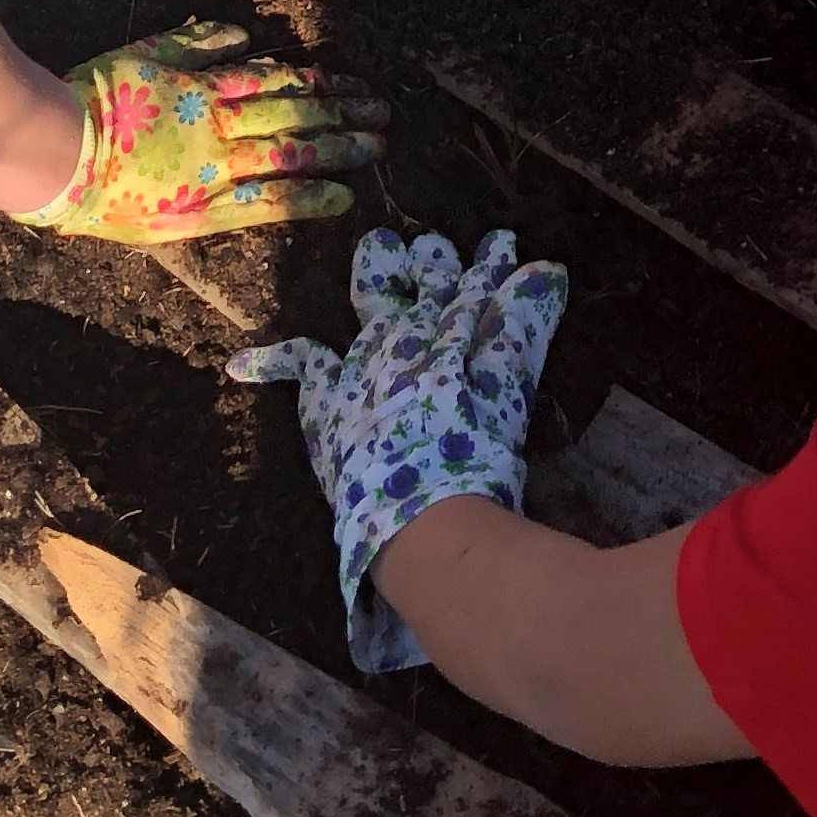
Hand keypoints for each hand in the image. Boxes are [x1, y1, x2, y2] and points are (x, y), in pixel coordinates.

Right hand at [23, 22, 385, 243]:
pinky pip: (267, 203)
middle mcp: (220, 125)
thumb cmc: (90, 100)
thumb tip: (241, 35)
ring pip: (291, 153)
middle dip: (343, 111)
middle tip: (383, 112)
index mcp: (205, 87)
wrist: (55, 150)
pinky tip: (344, 197)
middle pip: (295, 112)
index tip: (350, 82)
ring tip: (378, 147)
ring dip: (339, 149)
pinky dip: (308, 198)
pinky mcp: (203, 210)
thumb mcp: (142, 53)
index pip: (276, 80)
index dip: (318, 81)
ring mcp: (216, 168)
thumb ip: (191, 43)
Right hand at [230, 227, 569, 669]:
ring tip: (493, 241)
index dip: (282, 356)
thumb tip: (351, 576)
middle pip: (385, 301)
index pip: (305, 365)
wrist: (422, 527)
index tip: (267, 348)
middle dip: (395, 268)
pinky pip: (516, 321)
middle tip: (410, 243)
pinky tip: (549, 272)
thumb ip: (347, 503)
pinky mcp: (492, 366)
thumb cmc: (374, 527)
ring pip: (457, 296)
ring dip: (476, 268)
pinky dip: (534, 295)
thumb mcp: (348, 507)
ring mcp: (439, 357)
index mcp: (338, 403)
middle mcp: (383, 364)